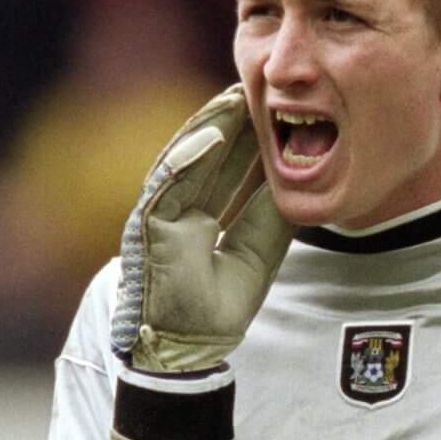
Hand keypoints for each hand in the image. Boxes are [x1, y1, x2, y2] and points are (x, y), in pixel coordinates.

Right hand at [112, 88, 292, 373]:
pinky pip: (170, 181)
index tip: (271, 113)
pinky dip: (192, 155)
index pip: (223, 171)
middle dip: (229, 123)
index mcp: (197, 219)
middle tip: (254, 89)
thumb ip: (268, 217)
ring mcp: (159, 215)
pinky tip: (214, 130)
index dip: (245, 142)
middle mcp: (175, 211)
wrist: (185, 349)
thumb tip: (292, 180)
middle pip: (205, 158)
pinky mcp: (148, 224)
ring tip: (235, 97)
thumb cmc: (215, 310)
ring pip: (185, 160)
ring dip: (210, 126)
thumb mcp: (255, 255)